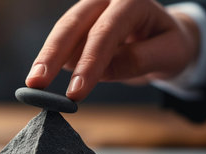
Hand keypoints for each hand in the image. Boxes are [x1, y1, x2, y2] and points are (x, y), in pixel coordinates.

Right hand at [25, 0, 199, 100]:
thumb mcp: (168, 54)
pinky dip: (54, 61)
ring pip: (62, 33)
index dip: (89, 63)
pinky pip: (65, 44)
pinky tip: (45, 76)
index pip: (106, 32)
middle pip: (72, 25)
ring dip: (47, 60)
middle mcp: (106, 0)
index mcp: (132, 0)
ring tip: (35, 87)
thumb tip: (102, 72)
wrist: (164, 37)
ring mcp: (90, 11)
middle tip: (35, 84)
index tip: (76, 92)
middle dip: (52, 56)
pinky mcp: (81, 26)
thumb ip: (139, 61)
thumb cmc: (170, 45)